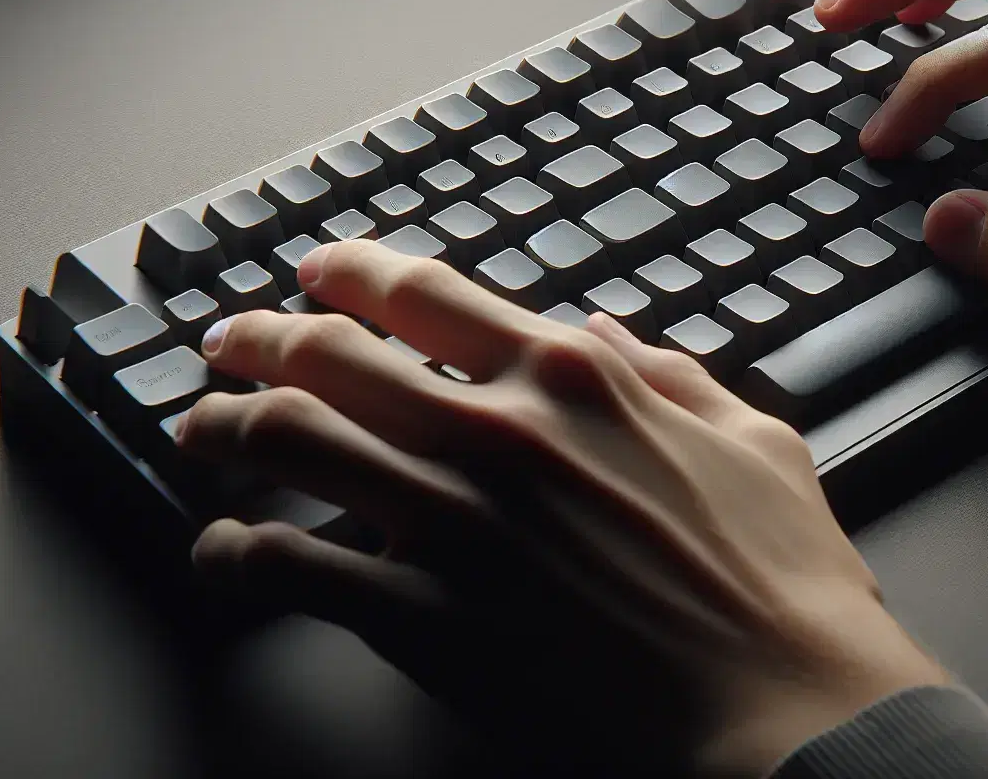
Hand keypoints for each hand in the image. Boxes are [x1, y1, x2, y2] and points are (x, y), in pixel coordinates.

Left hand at [175, 240, 948, 775]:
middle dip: (257, 337)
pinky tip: (226, 552)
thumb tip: (608, 332)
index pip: (423, 292)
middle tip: (227, 344)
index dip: (348, 274)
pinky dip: (236, 551)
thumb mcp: (757, 441)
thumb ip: (672, 374)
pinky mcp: (424, 620)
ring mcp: (453, 523)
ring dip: (223, 427)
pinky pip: (288, 568)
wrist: (787, 712)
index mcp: (576, 377)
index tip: (314, 275)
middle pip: (329, 351)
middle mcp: (499, 431)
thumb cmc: (785, 587)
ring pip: (287, 438)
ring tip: (200, 430)